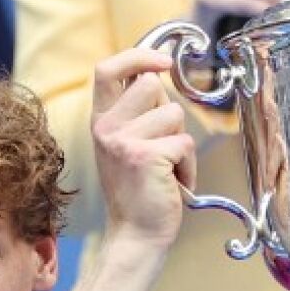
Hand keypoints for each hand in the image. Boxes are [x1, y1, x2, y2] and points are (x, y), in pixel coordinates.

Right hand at [89, 48, 196, 251]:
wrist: (136, 234)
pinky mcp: (145, 157)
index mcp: (101, 121)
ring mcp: (123, 142)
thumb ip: (136, 110)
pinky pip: (185, 143)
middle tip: (161, 146)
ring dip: (180, 143)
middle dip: (168, 112)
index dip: (137, 56)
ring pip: (173, 114)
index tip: (163, 61)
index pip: (107, 69)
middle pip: (151, 84)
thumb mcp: (127, 144)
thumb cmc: (139, 190)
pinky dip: (188, 166)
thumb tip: (158, 71)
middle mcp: (106, 128)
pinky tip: (173, 183)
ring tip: (167, 168)